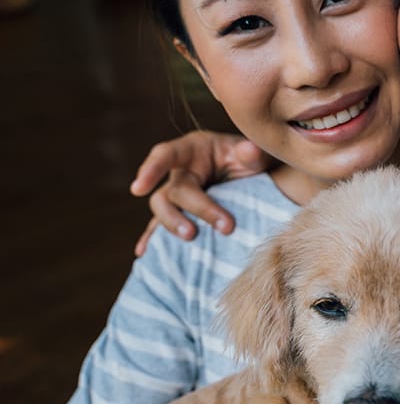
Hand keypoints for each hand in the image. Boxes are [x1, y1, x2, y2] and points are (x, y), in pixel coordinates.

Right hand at [130, 131, 272, 255]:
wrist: (257, 178)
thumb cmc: (252, 160)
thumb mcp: (255, 153)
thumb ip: (253, 153)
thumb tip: (250, 150)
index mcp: (193, 149)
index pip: (166, 155)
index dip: (150, 170)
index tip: (138, 190)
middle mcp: (181, 172)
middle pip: (173, 191)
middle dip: (195, 209)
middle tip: (223, 226)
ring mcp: (178, 195)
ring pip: (163, 210)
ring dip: (173, 225)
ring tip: (191, 238)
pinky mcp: (182, 214)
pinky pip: (162, 227)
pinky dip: (153, 240)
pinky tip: (144, 254)